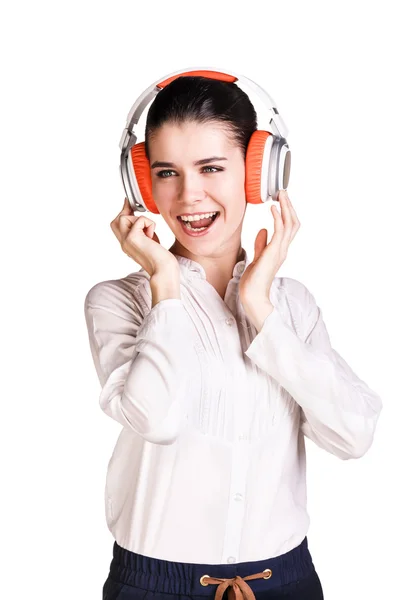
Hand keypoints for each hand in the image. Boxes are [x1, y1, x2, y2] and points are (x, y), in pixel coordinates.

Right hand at [110, 198, 179, 276]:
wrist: (164, 269)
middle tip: (136, 211)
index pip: (117, 226)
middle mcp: (123, 244)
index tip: (127, 204)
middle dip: (126, 213)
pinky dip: (149, 225)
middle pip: (116, 221)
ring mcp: (125, 241)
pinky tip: (152, 237)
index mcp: (126, 245)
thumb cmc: (161, 258)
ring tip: (150, 234)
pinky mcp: (132, 238)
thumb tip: (140, 219)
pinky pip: (140, 219)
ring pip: (125, 218)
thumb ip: (142, 232)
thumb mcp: (149, 242)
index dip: (122, 214)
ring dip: (141, 221)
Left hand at [238, 189, 299, 306]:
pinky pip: (280, 231)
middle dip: (290, 206)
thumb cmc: (253, 280)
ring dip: (286, 207)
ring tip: (281, 195)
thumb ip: (261, 244)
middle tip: (283, 192)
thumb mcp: (258, 257)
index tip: (281, 200)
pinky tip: (273, 208)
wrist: (253, 295)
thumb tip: (263, 230)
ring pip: (290, 224)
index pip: (289, 228)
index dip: (287, 213)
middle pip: (293, 223)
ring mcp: (280, 251)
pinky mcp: (273, 252)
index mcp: (280, 250)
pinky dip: (278, 217)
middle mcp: (283, 249)